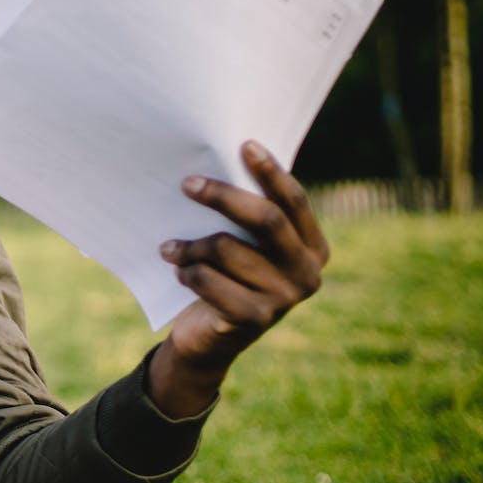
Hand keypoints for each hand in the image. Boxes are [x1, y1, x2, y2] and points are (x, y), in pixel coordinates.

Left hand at [150, 140, 328, 415]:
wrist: (209, 338)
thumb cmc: (225, 277)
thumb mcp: (243, 245)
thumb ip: (247, 216)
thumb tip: (218, 161)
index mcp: (313, 247)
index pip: (294, 201)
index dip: (270, 172)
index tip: (244, 144)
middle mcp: (307, 273)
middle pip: (266, 219)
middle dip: (223, 196)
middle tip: (187, 184)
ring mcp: (284, 299)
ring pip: (228, 249)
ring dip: (189, 245)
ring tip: (168, 248)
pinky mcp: (255, 319)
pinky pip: (210, 281)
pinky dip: (188, 272)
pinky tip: (179, 272)